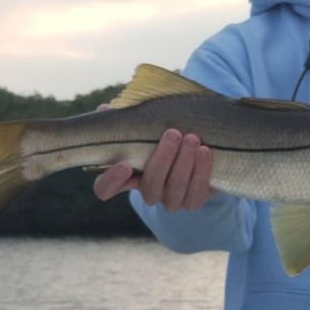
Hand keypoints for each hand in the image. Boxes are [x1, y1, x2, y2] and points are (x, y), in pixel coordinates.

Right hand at [93, 128, 213, 211]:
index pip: (105, 188)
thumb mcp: (143, 125)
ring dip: (184, 163)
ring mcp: (170, 200)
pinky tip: (204, 151)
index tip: (123, 165)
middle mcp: (148, 192)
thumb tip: (105, 108)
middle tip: (173, 133)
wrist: (198, 148)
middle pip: (150, 185)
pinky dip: (201, 171)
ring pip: (175, 189)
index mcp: (126, 177)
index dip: (111, 181)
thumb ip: (124, 119)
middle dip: (162, 159)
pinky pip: (196, 192)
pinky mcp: (193, 201)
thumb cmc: (161, 135)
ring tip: (192, 138)